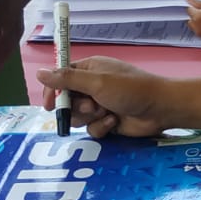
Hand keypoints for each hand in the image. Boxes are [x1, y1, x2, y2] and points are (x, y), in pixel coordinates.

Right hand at [38, 55, 168, 138]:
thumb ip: (67, 79)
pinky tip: (114, 122)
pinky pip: (92, 129)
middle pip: (67, 101)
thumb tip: (40, 72)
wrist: (160, 109)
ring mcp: (100, 105)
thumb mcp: (97, 82)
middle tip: (92, 106)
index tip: (50, 105)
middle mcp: (92, 86)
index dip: (53, 91)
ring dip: (90, 118)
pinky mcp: (107, 122)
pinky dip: (101, 127)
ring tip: (106, 113)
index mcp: (89, 70)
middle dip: (77, 107)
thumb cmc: (130, 89)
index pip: (61, 78)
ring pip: (78, 117)